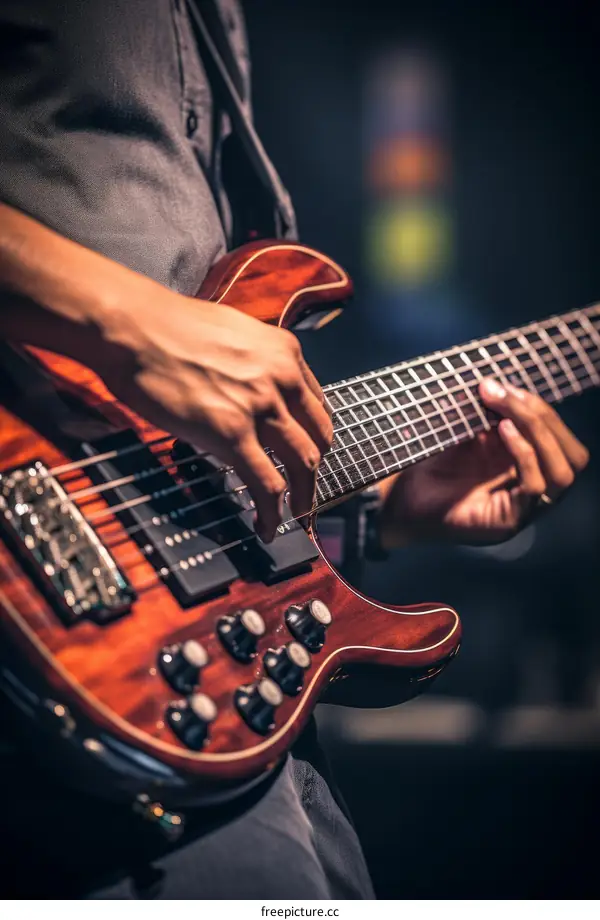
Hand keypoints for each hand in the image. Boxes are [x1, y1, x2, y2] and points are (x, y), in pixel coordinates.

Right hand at [96, 292, 332, 541]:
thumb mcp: (232, 335)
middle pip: (319, 437)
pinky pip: (268, 484)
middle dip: (315, 471)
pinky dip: (273, 512)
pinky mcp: (233, 433)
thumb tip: (251, 394)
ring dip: (303, 497)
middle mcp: (282, 377)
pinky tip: (267, 526)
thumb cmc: (166, 328)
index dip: (314, 437)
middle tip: (305, 490)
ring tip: (293, 515)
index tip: (306, 453)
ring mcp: (261, 406)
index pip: (317, 405)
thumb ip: (254, 366)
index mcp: (284, 352)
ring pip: (304, 464)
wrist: (134, 326)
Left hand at [379, 378, 589, 546]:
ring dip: (538, 433)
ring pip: (562, 472)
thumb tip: (501, 382)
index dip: (544, 411)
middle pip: (573, 456)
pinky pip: (535, 486)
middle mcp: (537, 491)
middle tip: (507, 394)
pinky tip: (504, 431)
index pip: (562, 440)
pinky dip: (524, 454)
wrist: (402, 498)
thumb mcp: (471, 433)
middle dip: (546, 418)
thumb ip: (493, 415)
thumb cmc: (435, 465)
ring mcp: (527, 509)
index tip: (507, 386)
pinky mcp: (510, 520)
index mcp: (533, 468)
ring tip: (506, 412)